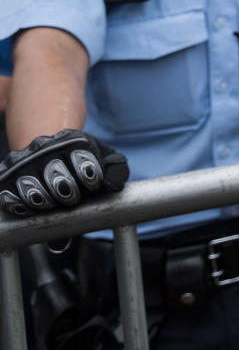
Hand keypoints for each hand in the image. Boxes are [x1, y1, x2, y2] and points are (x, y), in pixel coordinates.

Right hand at [0, 131, 128, 217]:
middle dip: (69, 193)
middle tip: (72, 199)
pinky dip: (21, 207)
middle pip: (57, 176)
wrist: (48, 150)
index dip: (91, 178)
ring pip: (31, 188)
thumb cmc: (82, 161)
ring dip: (46, 202)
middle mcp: (45, 147)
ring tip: (53, 204)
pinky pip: (8, 196)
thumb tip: (111, 187)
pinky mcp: (5, 176)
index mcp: (74, 140)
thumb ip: (117, 170)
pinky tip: (32, 208)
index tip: (92, 186)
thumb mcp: (105, 159)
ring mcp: (22, 162)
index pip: (84, 160)